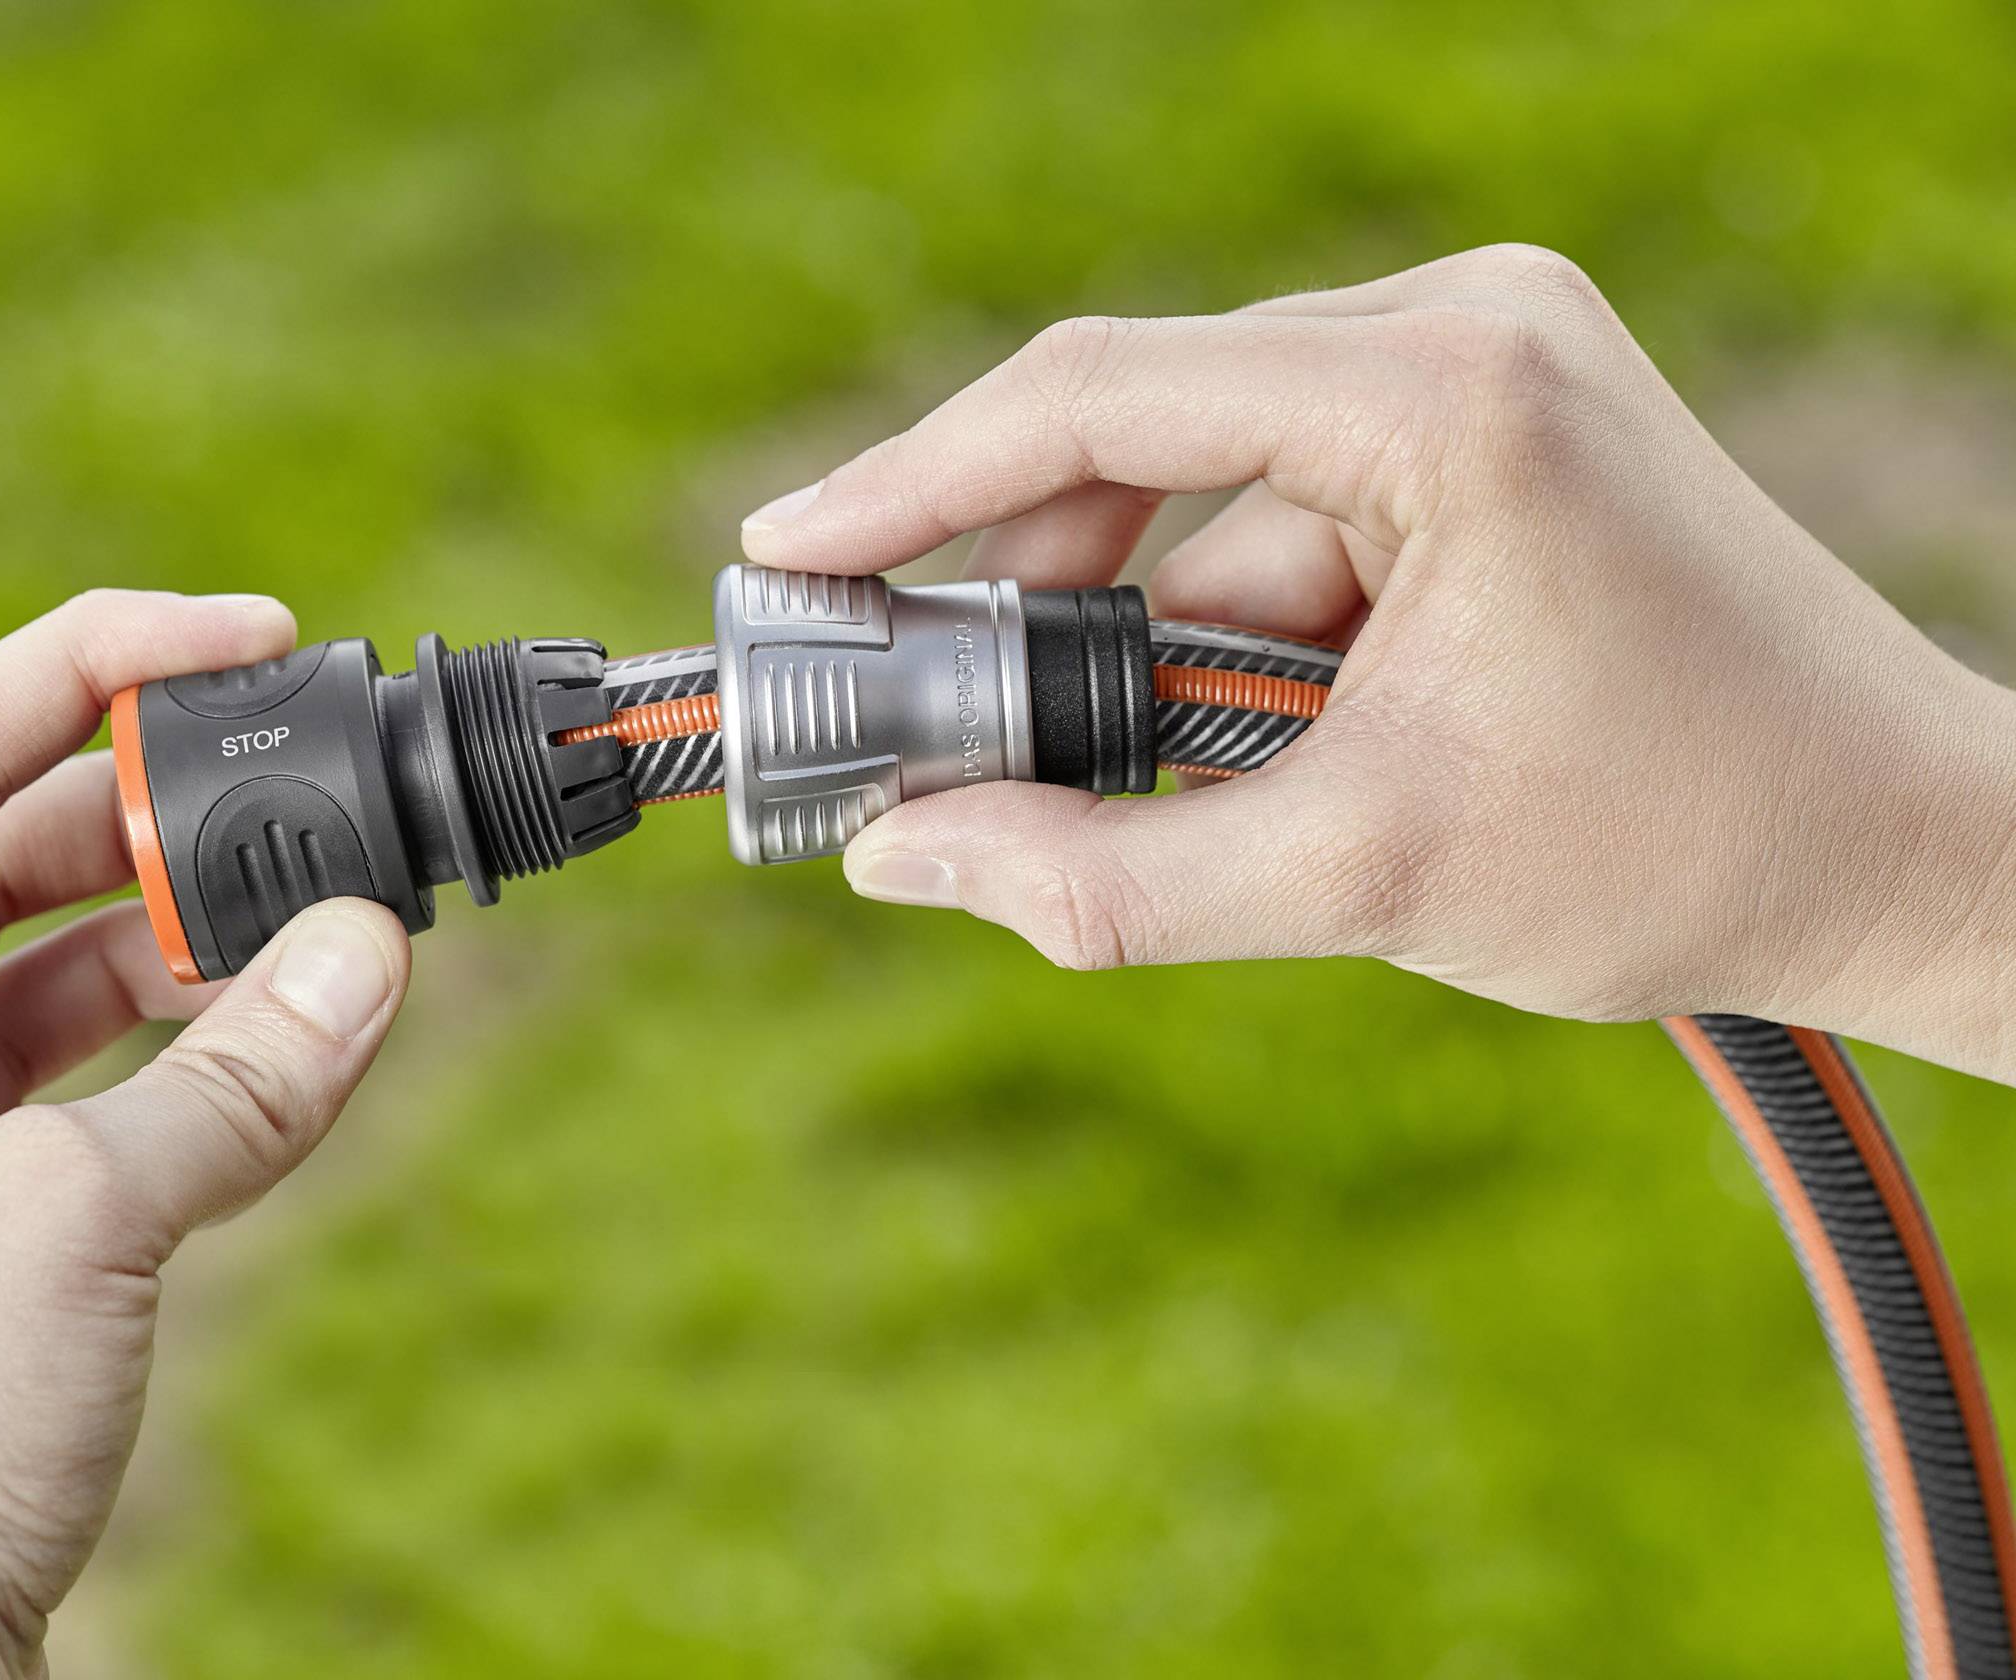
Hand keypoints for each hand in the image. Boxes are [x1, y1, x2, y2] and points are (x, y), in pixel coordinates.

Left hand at [0, 592, 413, 1677]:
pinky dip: (200, 1053)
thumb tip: (377, 953)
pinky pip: (105, 1091)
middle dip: (161, 807)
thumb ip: (237, 1076)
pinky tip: (292, 1042)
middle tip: (310, 782)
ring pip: (65, 975)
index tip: (250, 635)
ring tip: (327, 916)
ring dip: (194, 935)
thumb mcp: (74, 1224)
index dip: (96, 663)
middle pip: (9, 852)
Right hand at [742, 244, 2015, 1080]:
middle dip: (1041, 590)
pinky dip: (1259, 629)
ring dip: (1177, 640)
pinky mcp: (1495, 418)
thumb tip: (901, 854)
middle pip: (1146, 427)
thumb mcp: (1366, 878)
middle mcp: (1463, 325)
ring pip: (1217, 488)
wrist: (1905, 849)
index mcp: (1445, 391)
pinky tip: (1327, 737)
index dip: (914, 482)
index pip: (1103, 397)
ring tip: (1254, 782)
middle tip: (937, 720)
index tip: (787, 551)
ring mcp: (1487, 358)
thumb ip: (1107, 877)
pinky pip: (1297, 509)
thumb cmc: (1678, 851)